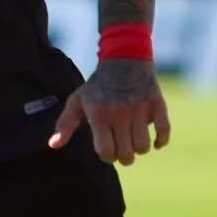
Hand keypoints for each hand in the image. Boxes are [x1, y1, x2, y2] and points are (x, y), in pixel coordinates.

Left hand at [48, 59, 170, 165]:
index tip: (108, 148)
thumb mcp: (77, 101)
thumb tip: (53, 145)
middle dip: (123, 157)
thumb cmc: (98, 85)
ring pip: (144, 147)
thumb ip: (65, 124)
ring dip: (140, 148)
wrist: (124, 59)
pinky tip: (154, 140)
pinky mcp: (157, 105)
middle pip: (126, 155)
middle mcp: (120, 114)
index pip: (106, 153)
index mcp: (100, 116)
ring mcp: (140, 110)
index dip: (107, 156)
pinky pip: (164, 132)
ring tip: (134, 140)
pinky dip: (161, 141)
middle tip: (122, 148)